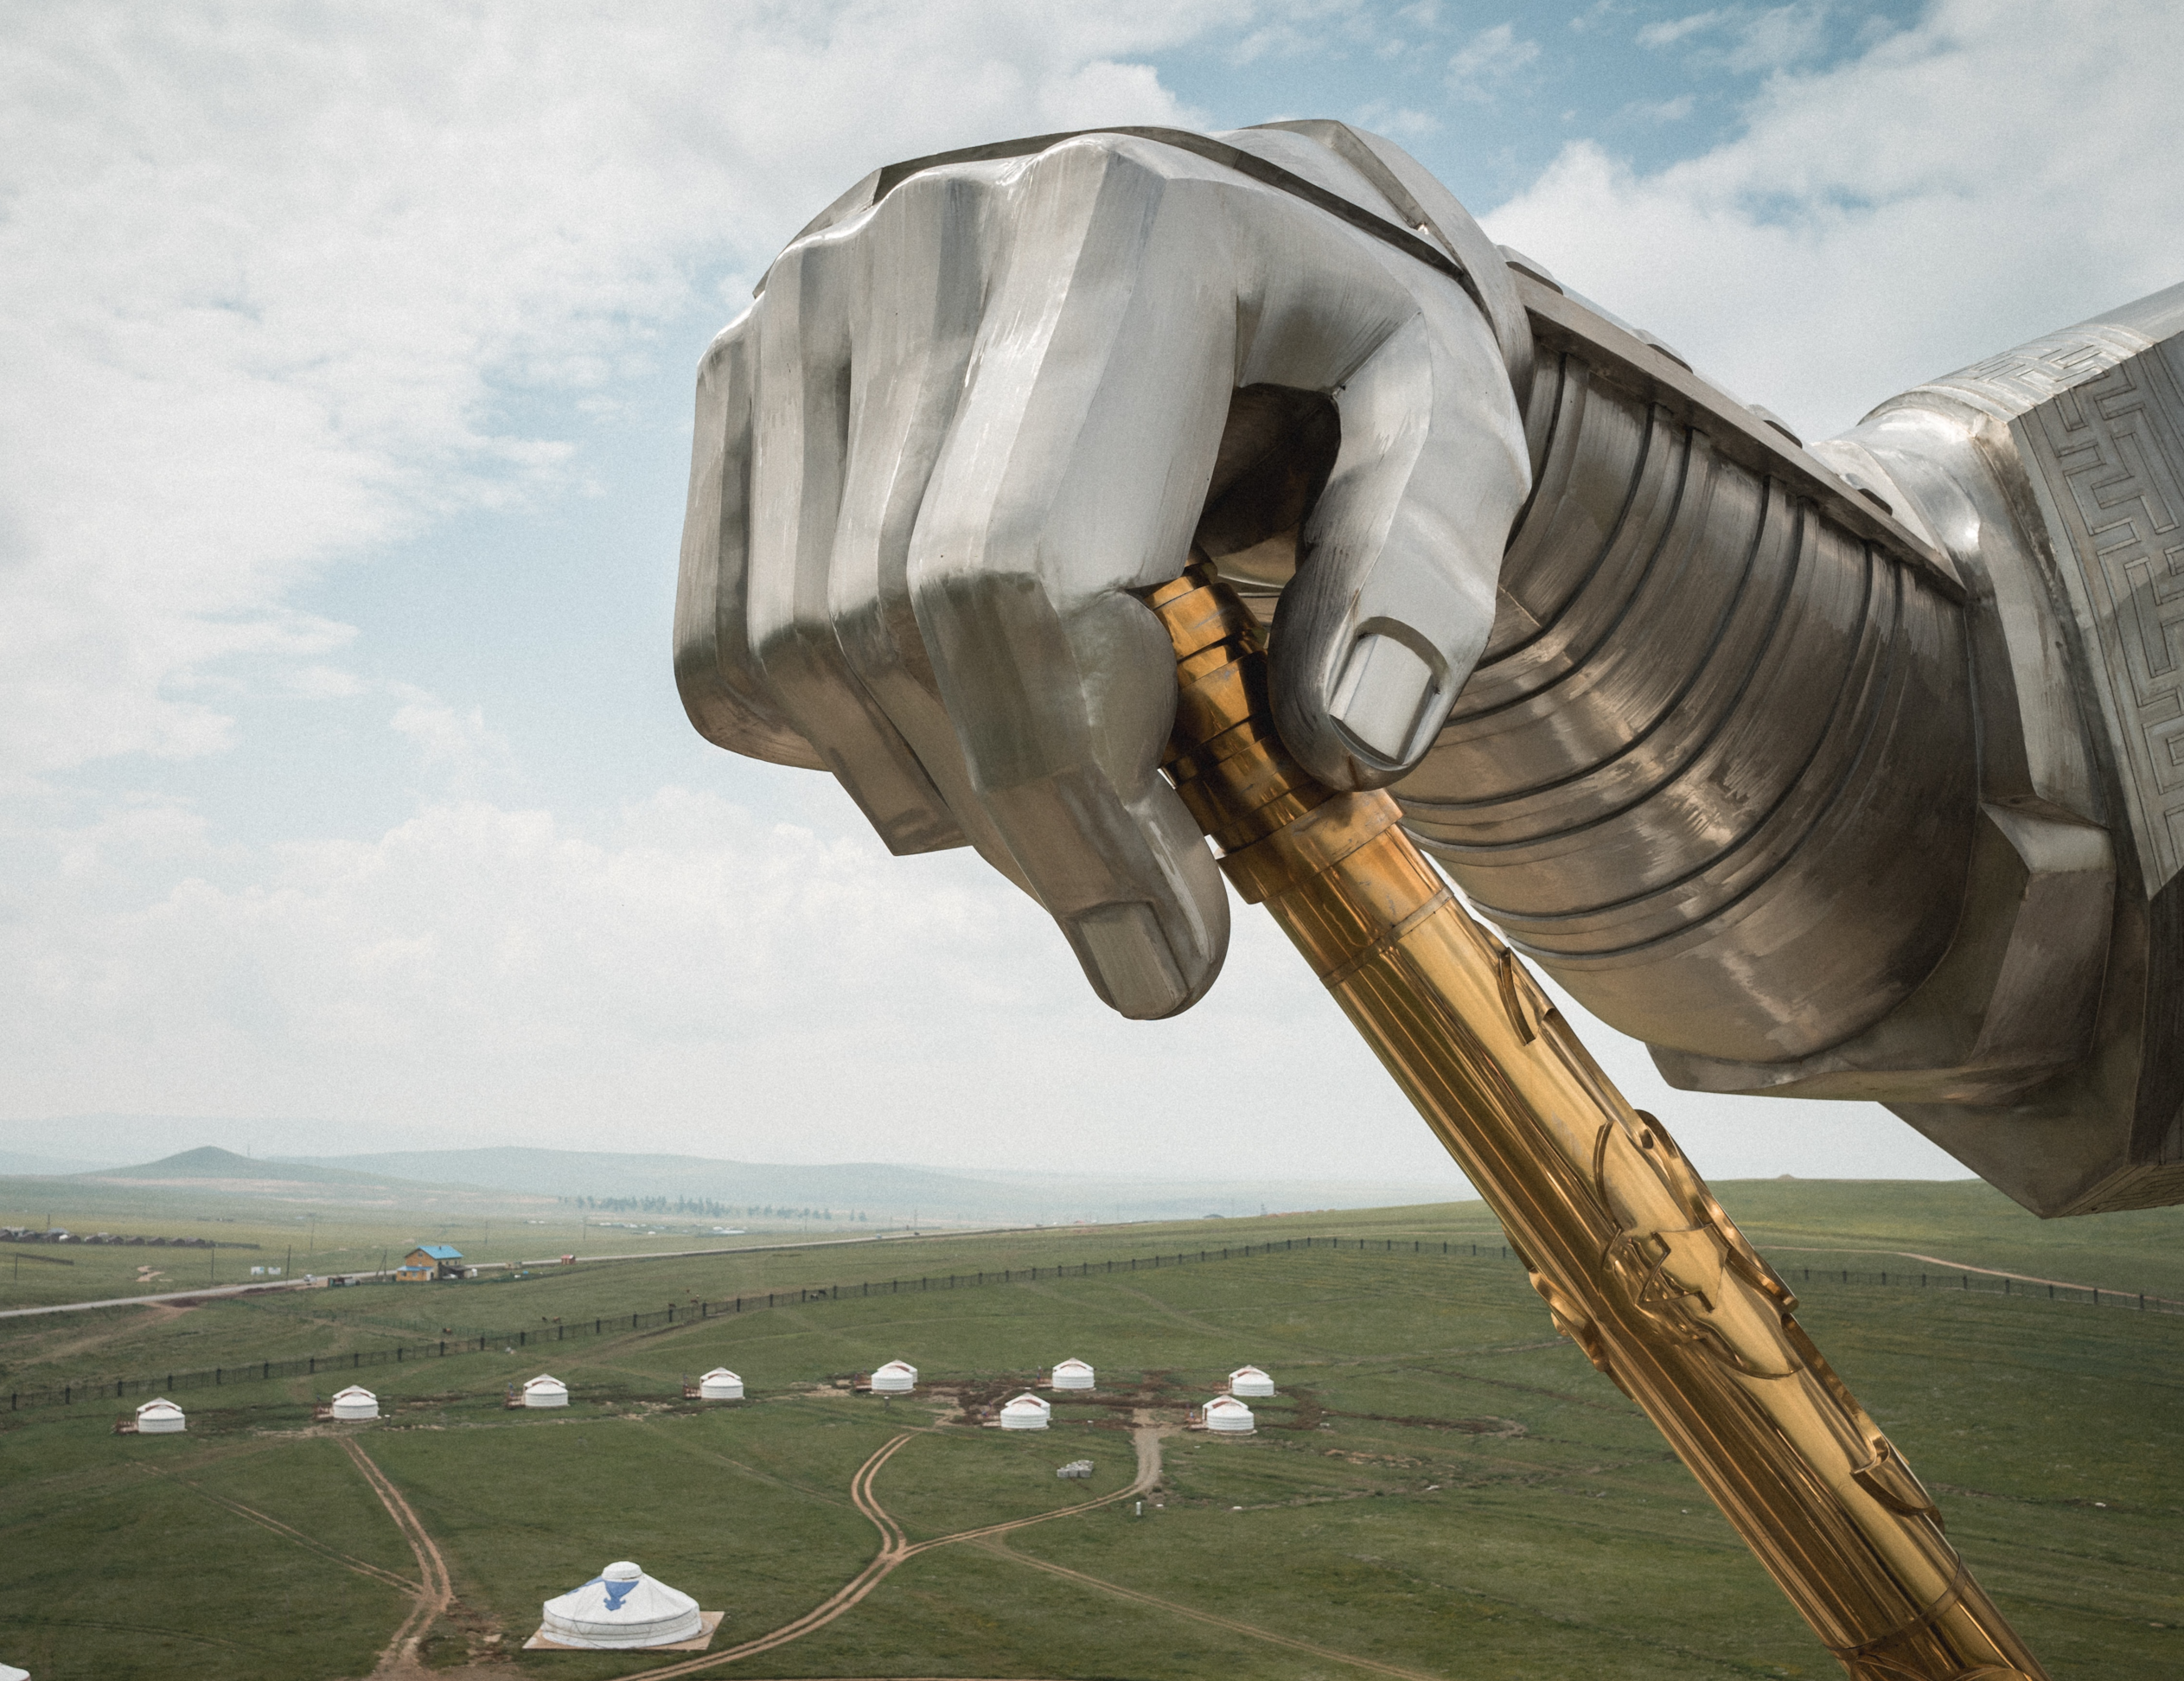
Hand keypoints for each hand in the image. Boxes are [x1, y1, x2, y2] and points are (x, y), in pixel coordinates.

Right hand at [674, 123, 1531, 1016]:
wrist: (1224, 220)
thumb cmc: (1348, 342)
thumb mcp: (1459, 423)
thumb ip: (1425, 573)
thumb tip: (1344, 750)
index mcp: (1117, 230)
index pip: (1017, 571)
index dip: (1079, 802)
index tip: (1173, 957)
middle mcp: (918, 245)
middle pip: (899, 632)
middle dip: (1027, 833)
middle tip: (1147, 927)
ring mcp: (801, 308)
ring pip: (798, 659)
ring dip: (942, 800)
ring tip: (1079, 797)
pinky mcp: (738, 379)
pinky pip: (724, 653)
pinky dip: (840, 745)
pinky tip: (969, 713)